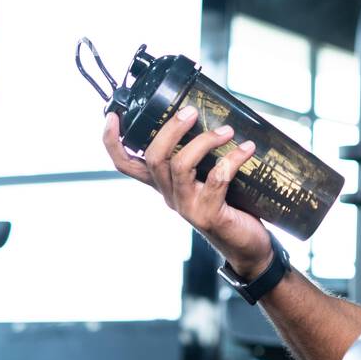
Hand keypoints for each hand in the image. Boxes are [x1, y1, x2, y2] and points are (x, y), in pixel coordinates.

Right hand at [102, 106, 271, 275]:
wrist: (248, 247)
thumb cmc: (231, 207)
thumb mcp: (208, 179)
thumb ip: (204, 157)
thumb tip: (219, 117)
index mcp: (163, 184)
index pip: (125, 164)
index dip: (112, 141)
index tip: (114, 116)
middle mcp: (169, 196)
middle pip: (154, 158)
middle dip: (171, 129)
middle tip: (191, 112)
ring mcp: (187, 207)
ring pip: (180, 166)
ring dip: (204, 142)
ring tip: (226, 131)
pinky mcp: (209, 215)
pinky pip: (216, 180)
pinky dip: (232, 160)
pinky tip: (247, 150)